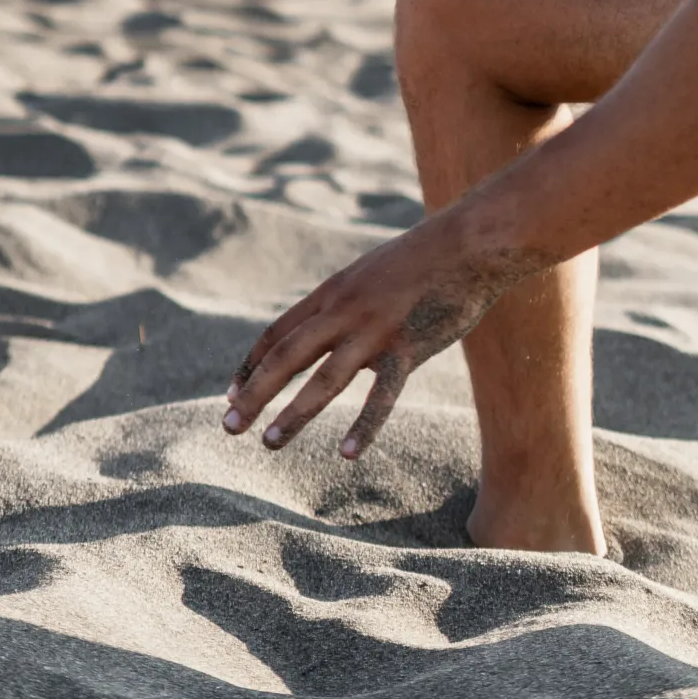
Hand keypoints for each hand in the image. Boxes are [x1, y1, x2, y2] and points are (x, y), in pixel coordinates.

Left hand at [223, 206, 522, 458]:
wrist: (468, 244)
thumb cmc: (424, 260)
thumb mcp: (372, 274)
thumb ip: (349, 303)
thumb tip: (334, 329)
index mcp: (332, 292)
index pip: (277, 332)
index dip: (251, 365)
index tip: (232, 394)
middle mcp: (343, 310)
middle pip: (286, 356)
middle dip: (254, 394)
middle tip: (229, 426)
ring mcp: (373, 329)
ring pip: (323, 379)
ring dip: (293, 414)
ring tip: (268, 443)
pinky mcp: (407, 347)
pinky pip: (381, 396)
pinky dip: (364, 426)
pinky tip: (347, 454)